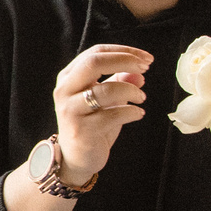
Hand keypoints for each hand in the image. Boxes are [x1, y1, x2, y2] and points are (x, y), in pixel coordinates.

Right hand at [51, 43, 152, 180]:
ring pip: (106, 89)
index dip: (123, 51)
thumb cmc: (92, 124)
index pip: (95, 52)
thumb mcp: (107, 100)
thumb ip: (120, 82)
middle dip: (125, 61)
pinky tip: (137, 114)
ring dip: (131, 91)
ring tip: (141, 98)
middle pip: (94, 62)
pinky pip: (113, 114)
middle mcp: (65, 90)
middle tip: (145, 68)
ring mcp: (71, 110)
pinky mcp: (82, 130)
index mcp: (69, 77)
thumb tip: (139, 72)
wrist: (76, 158)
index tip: (146, 59)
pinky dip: (132, 111)